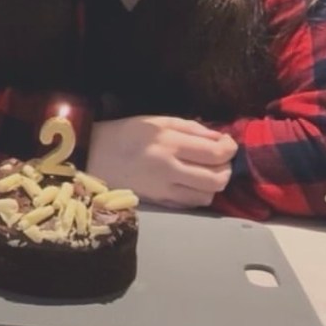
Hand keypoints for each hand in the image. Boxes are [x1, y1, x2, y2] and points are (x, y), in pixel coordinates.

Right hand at [86, 116, 236, 208]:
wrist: (95, 156)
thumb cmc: (128, 133)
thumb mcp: (159, 121)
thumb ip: (192, 128)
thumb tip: (220, 138)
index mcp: (169, 143)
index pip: (215, 153)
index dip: (230, 148)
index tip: (228, 143)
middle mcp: (169, 169)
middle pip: (217, 179)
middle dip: (226, 168)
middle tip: (220, 159)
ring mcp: (164, 190)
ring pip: (207, 195)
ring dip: (215, 184)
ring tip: (207, 171)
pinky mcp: (159, 203)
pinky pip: (191, 204)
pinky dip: (200, 194)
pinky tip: (194, 182)